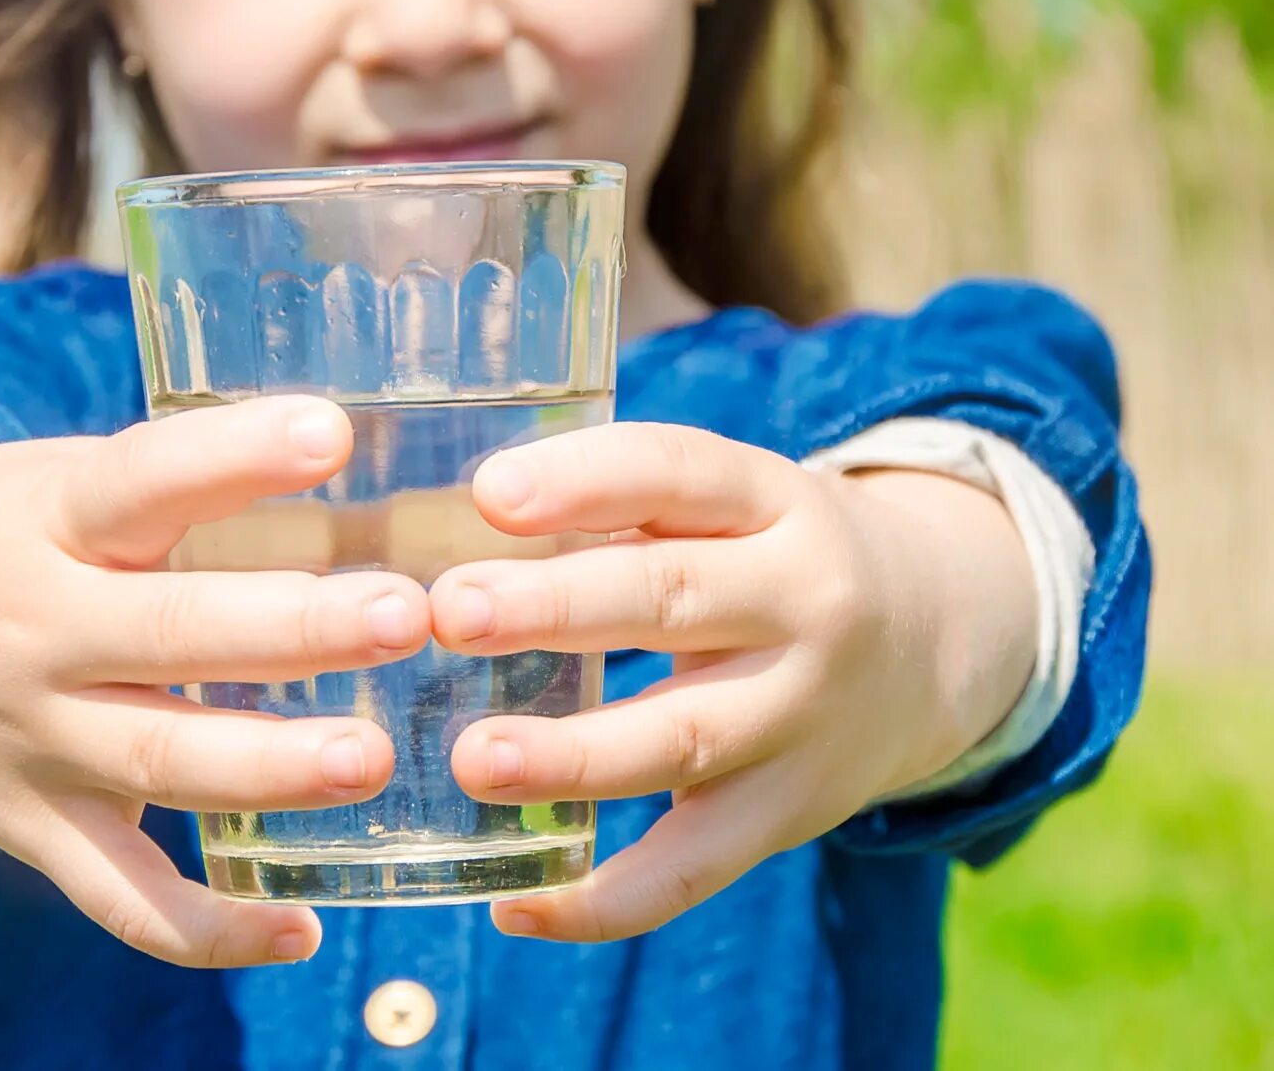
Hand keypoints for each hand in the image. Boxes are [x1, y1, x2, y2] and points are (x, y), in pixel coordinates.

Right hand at [0, 397, 429, 967]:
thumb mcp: (54, 483)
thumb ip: (173, 491)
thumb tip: (366, 475)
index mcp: (45, 520)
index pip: (140, 481)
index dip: (233, 457)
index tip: (332, 433)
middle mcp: (32, 630)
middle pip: (169, 634)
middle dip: (294, 627)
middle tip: (405, 615)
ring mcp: (29, 739)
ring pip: (157, 763)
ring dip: (272, 766)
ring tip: (372, 757)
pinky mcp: (29, 826)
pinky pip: (117, 895)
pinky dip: (203, 930)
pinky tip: (299, 932)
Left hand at [430, 422, 1035, 940]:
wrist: (939, 640)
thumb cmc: (774, 555)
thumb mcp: (734, 502)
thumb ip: (621, 503)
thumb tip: (441, 520)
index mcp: (773, 501)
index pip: (678, 473)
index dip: (585, 481)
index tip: (490, 493)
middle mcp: (804, 601)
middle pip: (674, 602)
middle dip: (558, 609)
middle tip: (452, 612)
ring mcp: (801, 716)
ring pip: (682, 741)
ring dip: (573, 757)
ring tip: (474, 760)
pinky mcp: (788, 813)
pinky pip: (695, 868)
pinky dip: (607, 900)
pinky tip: (515, 906)